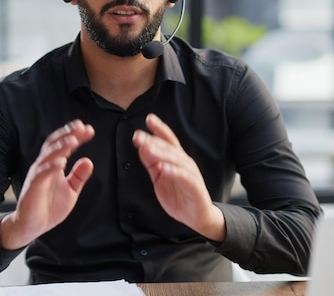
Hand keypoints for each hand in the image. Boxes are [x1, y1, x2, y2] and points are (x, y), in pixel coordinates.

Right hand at [0, 120, 94, 249]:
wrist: (33, 226)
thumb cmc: (49, 206)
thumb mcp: (70, 190)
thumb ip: (78, 176)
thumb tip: (88, 161)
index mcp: (53, 164)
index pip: (63, 144)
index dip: (75, 135)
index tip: (89, 129)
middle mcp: (44, 166)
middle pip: (54, 144)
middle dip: (68, 134)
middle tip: (81, 127)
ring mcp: (38, 175)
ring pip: (47, 156)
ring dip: (60, 147)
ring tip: (73, 140)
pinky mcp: (32, 187)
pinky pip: (41, 174)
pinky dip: (50, 167)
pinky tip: (60, 162)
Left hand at [133, 113, 225, 241]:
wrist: (195, 215)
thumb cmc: (178, 193)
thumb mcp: (159, 177)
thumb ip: (151, 163)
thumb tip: (142, 147)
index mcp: (176, 158)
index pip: (168, 140)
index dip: (159, 129)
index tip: (149, 119)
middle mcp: (184, 162)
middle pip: (169, 148)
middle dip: (153, 140)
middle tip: (138, 136)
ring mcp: (190, 173)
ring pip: (175, 159)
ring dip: (161, 153)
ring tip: (147, 148)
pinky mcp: (195, 186)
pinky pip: (183, 176)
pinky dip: (173, 171)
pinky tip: (163, 168)